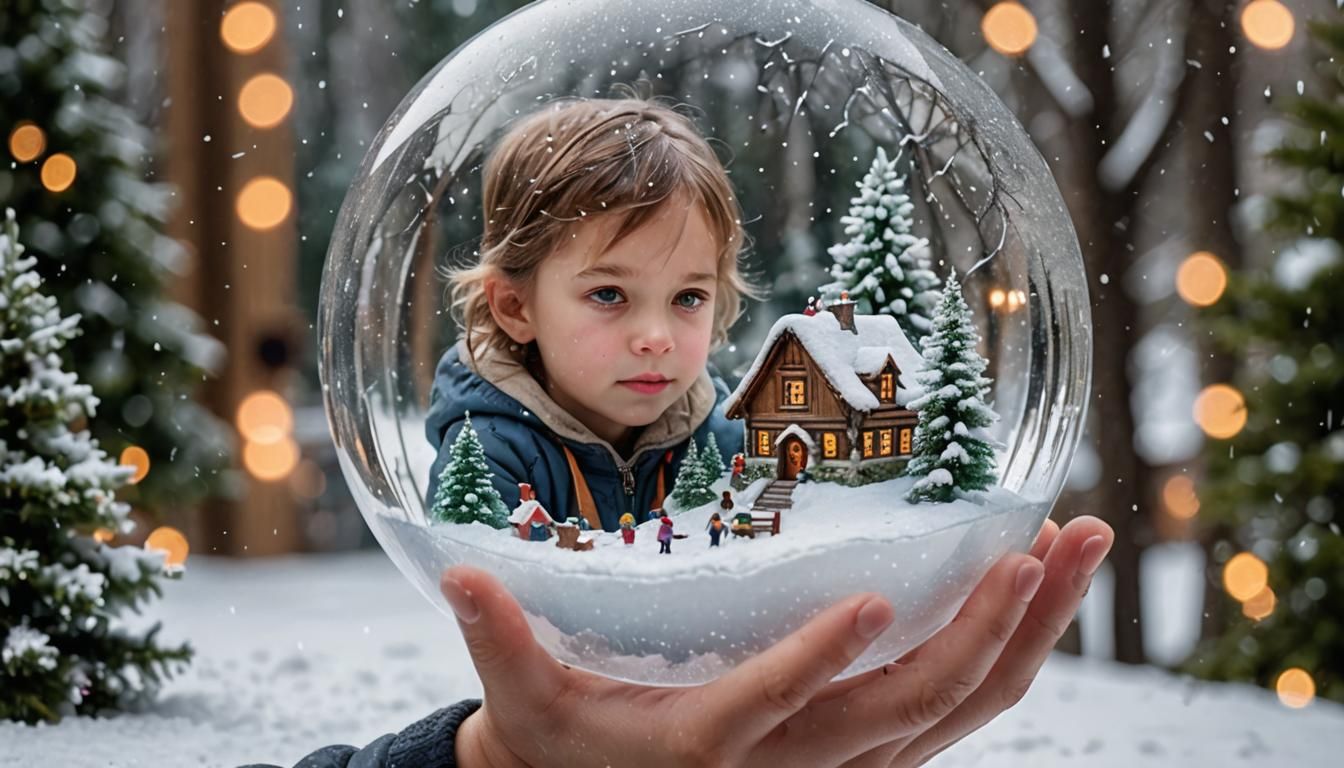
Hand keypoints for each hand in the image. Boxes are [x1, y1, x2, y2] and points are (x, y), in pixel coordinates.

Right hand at [440, 515, 1111, 767]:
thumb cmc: (567, 740)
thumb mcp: (526, 699)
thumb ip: (501, 638)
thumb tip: (461, 576)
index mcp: (706, 747)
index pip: (767, 706)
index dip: (814, 661)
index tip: (867, 602)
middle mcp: (794, 764)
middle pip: (914, 706)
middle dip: (991, 626)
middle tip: (1048, 541)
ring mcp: (846, 761)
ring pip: (960, 709)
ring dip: (1030, 630)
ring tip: (1080, 545)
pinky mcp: (869, 750)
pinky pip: (958, 710)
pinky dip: (1008, 650)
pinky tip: (1040, 588)